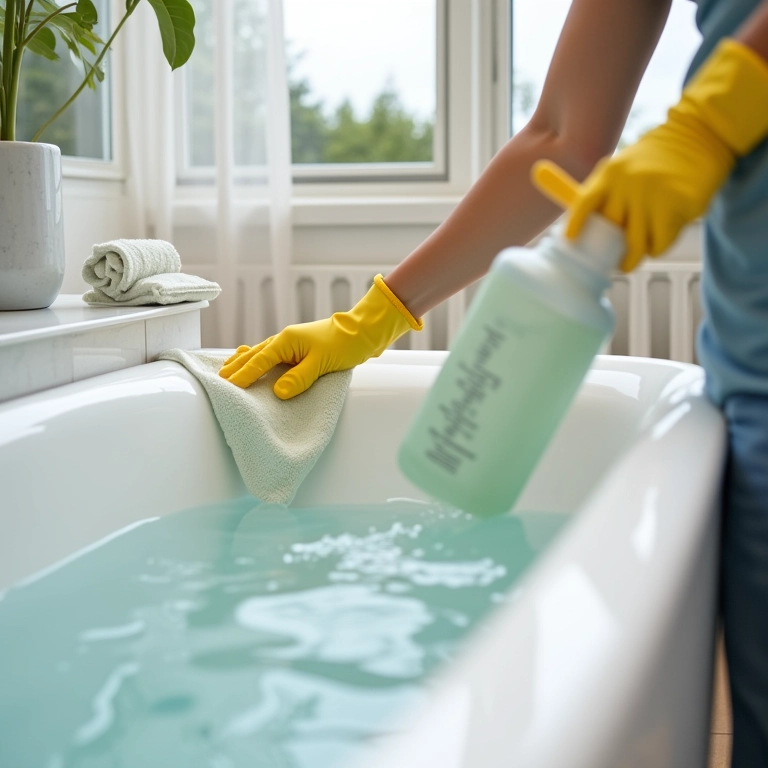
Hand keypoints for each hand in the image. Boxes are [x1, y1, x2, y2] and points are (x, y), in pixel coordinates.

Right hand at [219, 274, 421, 398]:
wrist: (361, 331)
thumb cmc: (344, 344)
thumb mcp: (322, 363)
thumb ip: (300, 377)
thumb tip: (279, 392)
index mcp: (287, 341)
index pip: (260, 360)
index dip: (244, 375)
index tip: (229, 387)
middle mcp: (284, 340)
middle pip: (254, 356)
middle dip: (236, 368)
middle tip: (218, 381)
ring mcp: (289, 343)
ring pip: (259, 354)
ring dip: (243, 363)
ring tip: (226, 372)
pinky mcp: (296, 349)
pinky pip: (270, 356)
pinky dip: (256, 361)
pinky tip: (251, 362)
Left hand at [566, 39, 767, 271]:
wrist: (699, 135)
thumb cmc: (656, 160)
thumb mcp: (623, 167)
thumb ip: (604, 194)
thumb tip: (581, 229)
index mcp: (610, 174)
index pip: (584, 201)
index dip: (576, 223)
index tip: (571, 240)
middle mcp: (628, 183)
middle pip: (610, 232)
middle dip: (611, 249)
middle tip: (615, 256)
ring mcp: (652, 193)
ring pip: (636, 244)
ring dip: (636, 255)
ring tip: (637, 254)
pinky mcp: (676, 203)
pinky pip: (660, 243)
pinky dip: (659, 247)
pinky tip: (661, 237)